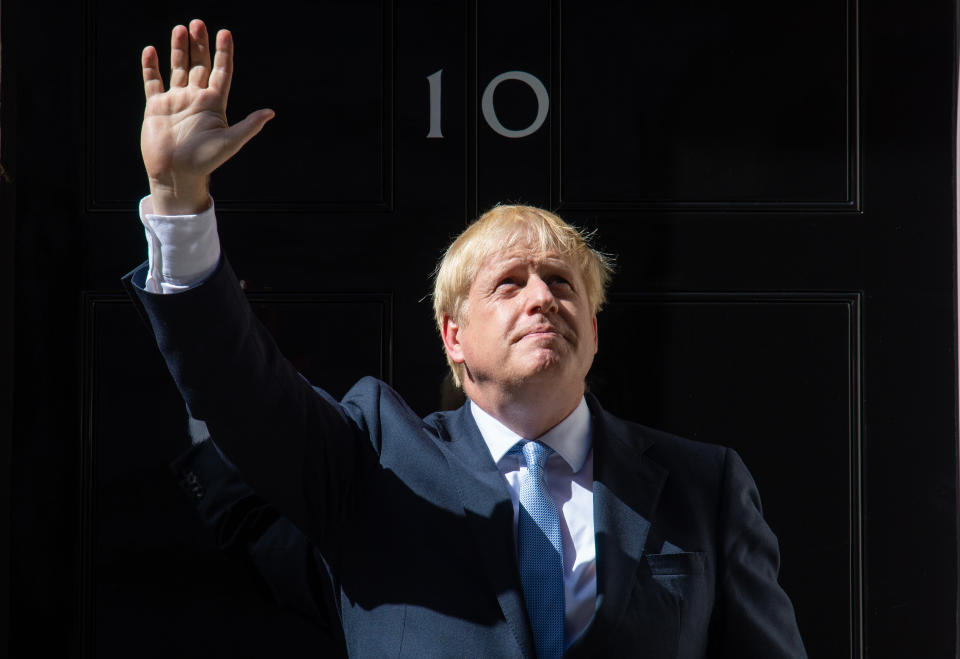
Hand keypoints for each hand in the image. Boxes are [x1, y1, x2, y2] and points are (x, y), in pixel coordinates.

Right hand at [141, 19, 273, 213]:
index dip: (224, 53)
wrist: (176, 175)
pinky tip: (152, 51)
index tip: (225, 33)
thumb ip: (248, 126)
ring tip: (180, 29)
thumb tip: (270, 113)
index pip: (221, 72)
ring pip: (178, 69)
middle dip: (200, 44)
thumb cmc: (205, 162)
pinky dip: (151, 67)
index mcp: (214, 105)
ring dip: (179, 50)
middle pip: (200, 65)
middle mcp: (196, 99)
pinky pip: (153, 82)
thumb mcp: (230, 143)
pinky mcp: (157, 107)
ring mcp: (176, 102)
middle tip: (198, 23)